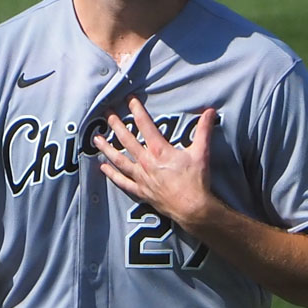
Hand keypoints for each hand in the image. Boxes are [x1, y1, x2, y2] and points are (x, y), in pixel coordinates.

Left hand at [92, 97, 219, 228]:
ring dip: (107, 148)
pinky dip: (112, 175)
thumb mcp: (201, 152)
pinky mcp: (141, 191)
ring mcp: (141, 178)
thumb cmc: (196, 181)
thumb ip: (204, 130)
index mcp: (159, 150)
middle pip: (127, 140)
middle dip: (116, 125)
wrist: (193, 208)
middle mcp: (146, 162)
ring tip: (96, 139)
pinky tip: (103, 167)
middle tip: (106, 113)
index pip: (145, 125)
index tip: (128, 99)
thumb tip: (211, 111)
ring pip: (119, 160)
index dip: (136, 110)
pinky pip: (123, 182)